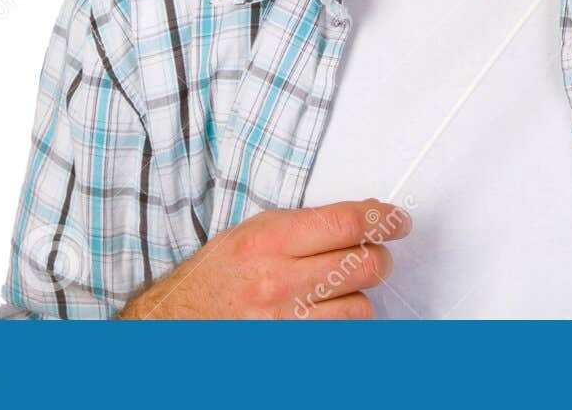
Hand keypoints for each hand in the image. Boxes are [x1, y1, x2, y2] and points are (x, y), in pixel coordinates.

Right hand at [116, 197, 410, 319]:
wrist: (174, 324)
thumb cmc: (213, 278)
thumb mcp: (252, 232)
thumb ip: (306, 226)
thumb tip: (362, 221)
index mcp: (269, 241)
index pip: (349, 223)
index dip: (385, 219)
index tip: (397, 221)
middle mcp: (280, 282)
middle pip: (365, 265)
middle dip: (378, 256)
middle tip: (374, 253)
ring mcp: (286, 323)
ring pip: (361, 306)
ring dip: (358, 296)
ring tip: (335, 290)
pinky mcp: (291, 351)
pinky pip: (341, 338)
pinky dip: (341, 326)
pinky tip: (326, 315)